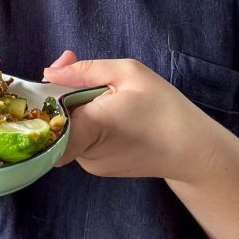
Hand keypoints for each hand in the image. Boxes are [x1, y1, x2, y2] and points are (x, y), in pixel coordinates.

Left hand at [43, 52, 214, 182]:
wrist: (193, 151)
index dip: (45, 96)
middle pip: (56, 118)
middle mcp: (86, 152)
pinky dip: (88, 123)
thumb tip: (49, 72)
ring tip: (109, 99)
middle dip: (64, 94)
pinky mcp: (98, 168)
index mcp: (92, 126)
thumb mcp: (129, 73)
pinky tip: (111, 115)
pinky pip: (80, 139)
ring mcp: (91, 164)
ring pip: (68, 128)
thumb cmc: (165, 109)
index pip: (46, 118)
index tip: (59, 77)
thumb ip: (84, 70)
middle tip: (92, 80)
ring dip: (79, 109)